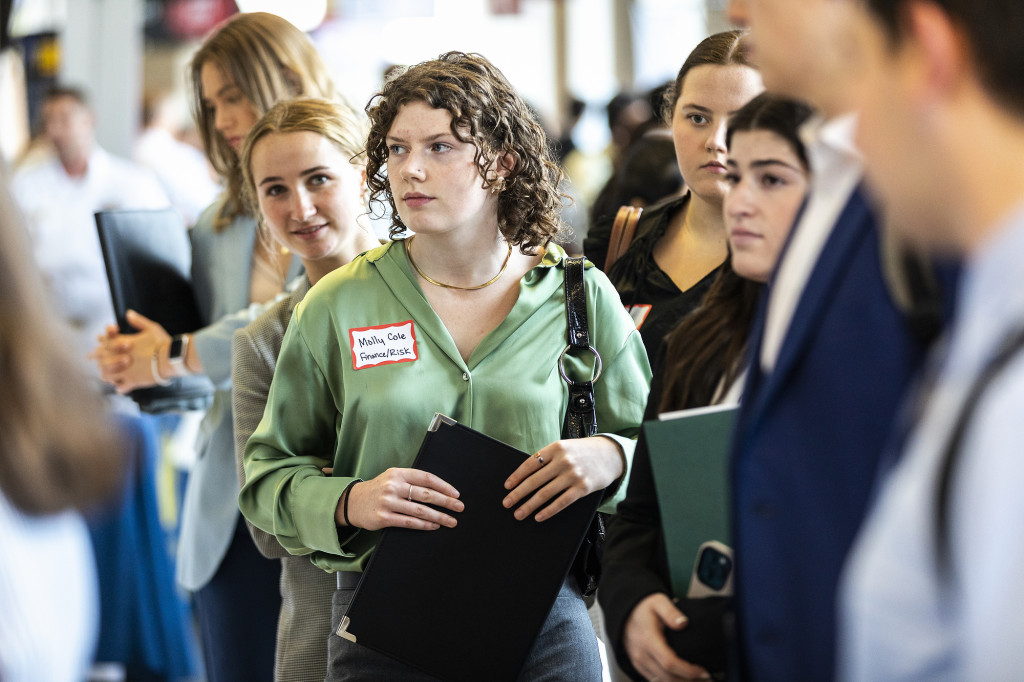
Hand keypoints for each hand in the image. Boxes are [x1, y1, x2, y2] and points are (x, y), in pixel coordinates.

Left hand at [89, 309, 169, 392]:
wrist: (171, 358)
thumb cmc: (162, 343)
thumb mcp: (151, 328)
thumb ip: (138, 321)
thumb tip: (128, 313)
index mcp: (122, 345)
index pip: (104, 342)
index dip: (101, 341)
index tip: (99, 340)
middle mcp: (120, 359)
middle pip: (100, 360)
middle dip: (97, 359)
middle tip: (92, 358)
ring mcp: (125, 372)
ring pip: (106, 376)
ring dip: (107, 374)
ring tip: (108, 374)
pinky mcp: (133, 382)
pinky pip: (121, 388)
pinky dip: (120, 388)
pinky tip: (121, 387)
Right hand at [339, 467, 462, 530]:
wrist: (353, 502)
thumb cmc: (379, 490)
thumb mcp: (393, 478)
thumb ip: (411, 481)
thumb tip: (439, 490)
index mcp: (398, 473)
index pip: (426, 478)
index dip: (444, 486)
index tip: (456, 494)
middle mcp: (394, 486)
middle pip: (426, 494)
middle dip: (446, 502)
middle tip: (459, 508)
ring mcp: (388, 502)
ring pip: (420, 510)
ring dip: (439, 517)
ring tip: (451, 521)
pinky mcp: (384, 518)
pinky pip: (409, 522)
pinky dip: (424, 525)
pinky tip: (434, 526)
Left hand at [501, 435, 623, 521]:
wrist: (611, 454)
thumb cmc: (583, 452)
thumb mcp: (565, 447)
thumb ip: (548, 458)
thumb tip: (525, 476)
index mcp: (555, 448)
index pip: (530, 464)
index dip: (517, 476)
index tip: (507, 487)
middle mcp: (563, 461)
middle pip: (534, 481)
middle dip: (518, 494)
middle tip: (507, 504)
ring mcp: (573, 475)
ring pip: (545, 493)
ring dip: (529, 505)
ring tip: (519, 513)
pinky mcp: (583, 488)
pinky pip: (561, 502)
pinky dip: (548, 511)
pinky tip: (538, 516)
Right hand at [624, 593, 709, 680]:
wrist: (625, 611)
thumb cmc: (643, 607)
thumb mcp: (658, 601)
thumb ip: (671, 612)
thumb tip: (683, 623)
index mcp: (648, 639)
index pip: (669, 662)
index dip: (688, 671)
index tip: (704, 671)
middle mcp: (641, 653)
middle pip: (667, 677)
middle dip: (688, 681)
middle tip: (706, 679)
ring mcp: (638, 661)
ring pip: (661, 681)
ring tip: (697, 680)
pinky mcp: (638, 665)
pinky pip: (654, 680)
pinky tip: (682, 679)